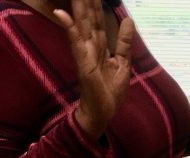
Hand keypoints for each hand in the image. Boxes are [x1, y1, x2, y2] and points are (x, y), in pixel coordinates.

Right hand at [54, 0, 134, 137]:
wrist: (103, 113)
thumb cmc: (110, 92)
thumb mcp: (122, 63)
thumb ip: (123, 42)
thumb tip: (128, 20)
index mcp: (100, 46)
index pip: (98, 20)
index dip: (96, 4)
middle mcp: (90, 46)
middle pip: (88, 17)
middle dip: (86, 1)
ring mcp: (84, 53)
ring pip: (81, 24)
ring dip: (77, 7)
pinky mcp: (82, 63)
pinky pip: (75, 42)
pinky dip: (69, 28)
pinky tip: (61, 14)